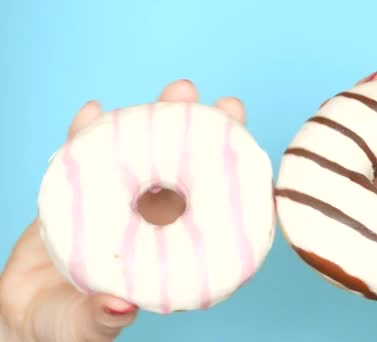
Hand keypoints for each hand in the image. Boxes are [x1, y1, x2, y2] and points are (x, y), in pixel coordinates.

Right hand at [0, 80, 246, 341]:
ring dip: (158, 120)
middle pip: (184, 168)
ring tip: (177, 92)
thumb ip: (103, 320)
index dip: (230, 178)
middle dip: (207, 136)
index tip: (254, 152)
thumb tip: (122, 307)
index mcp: (170, 246)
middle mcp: (152, 218)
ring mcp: (119, 199)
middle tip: (227, 106)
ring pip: (141, 151)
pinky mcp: (79, 190)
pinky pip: (82, 154)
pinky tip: (93, 112)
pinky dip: (85, 132)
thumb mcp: (87, 328)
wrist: (25, 312)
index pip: (207, 208)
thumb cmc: (68, 324)